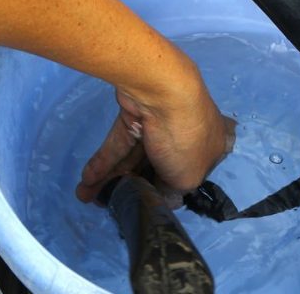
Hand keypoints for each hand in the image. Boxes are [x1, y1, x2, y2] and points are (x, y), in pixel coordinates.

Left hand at [76, 73, 235, 205]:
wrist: (164, 92)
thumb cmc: (186, 140)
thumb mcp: (187, 179)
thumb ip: (172, 192)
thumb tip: (160, 198)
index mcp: (211, 147)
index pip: (191, 173)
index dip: (170, 190)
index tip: (148, 205)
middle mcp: (188, 134)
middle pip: (158, 166)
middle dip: (133, 186)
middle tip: (110, 204)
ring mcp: (159, 123)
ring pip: (134, 156)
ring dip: (111, 177)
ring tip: (88, 196)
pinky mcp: (134, 114)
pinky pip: (120, 143)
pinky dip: (105, 161)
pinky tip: (87, 180)